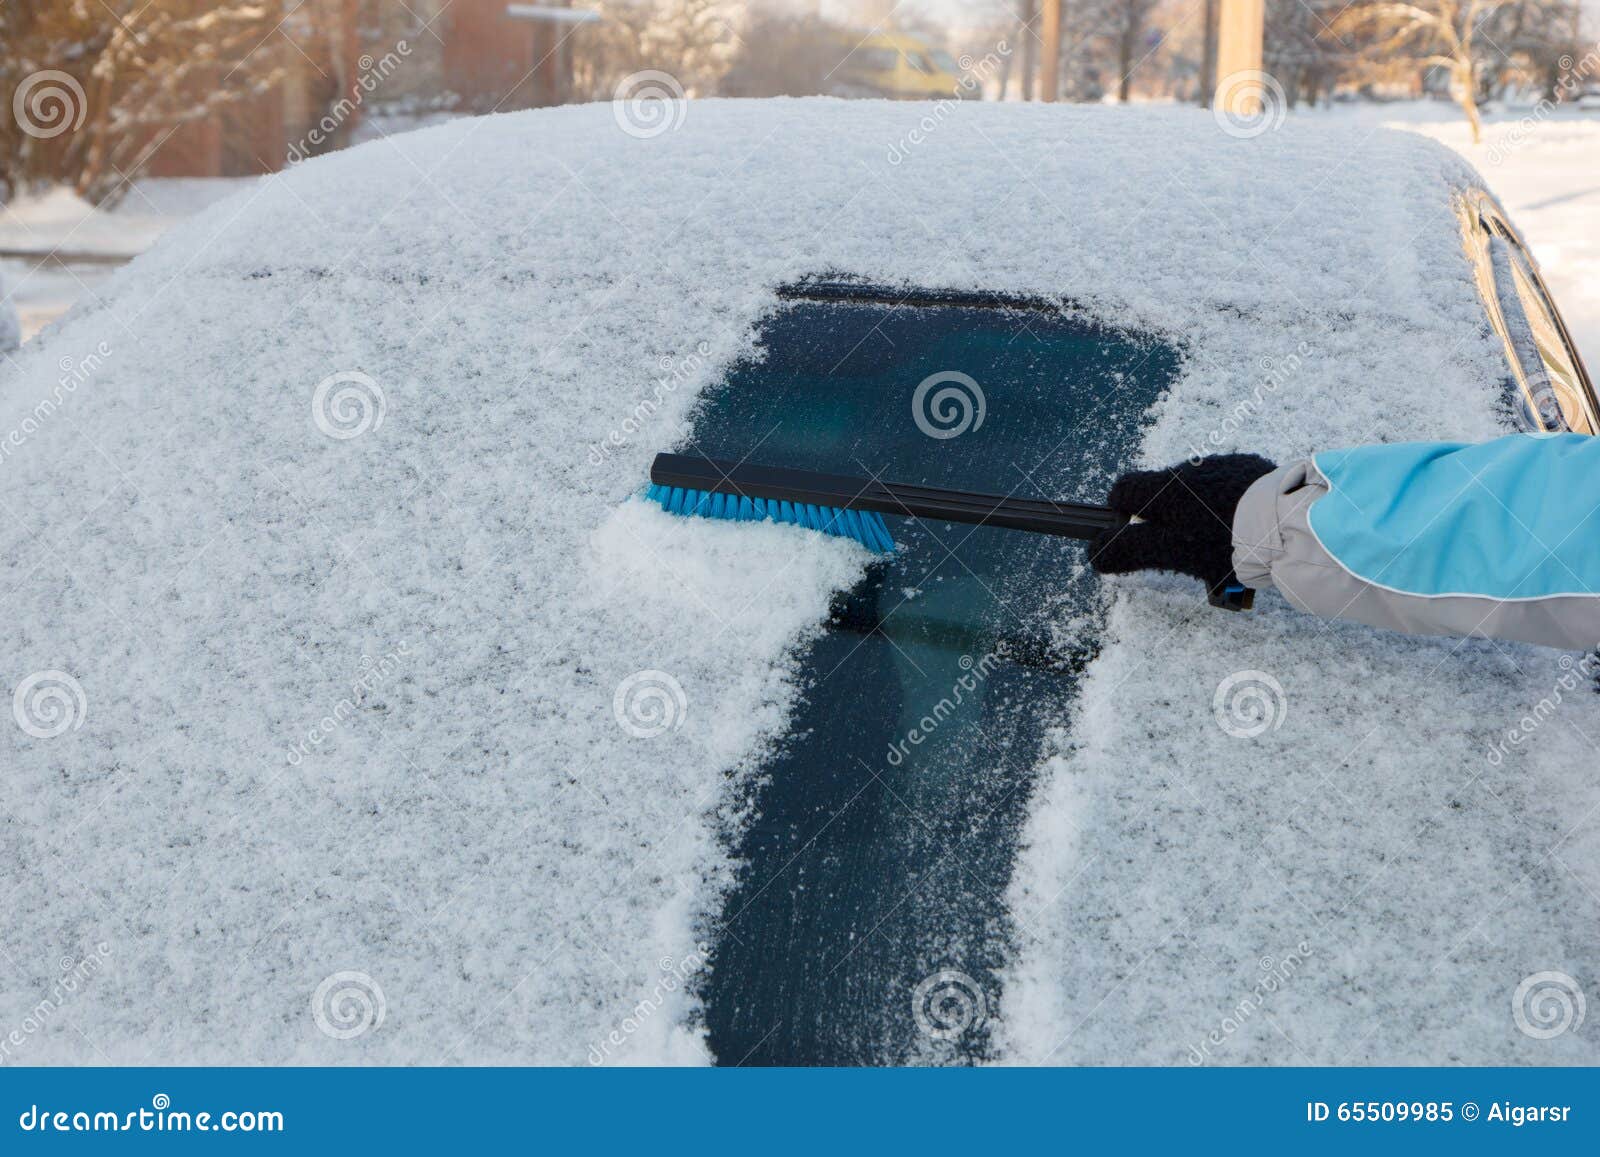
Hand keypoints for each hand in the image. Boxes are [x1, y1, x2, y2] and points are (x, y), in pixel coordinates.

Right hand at [1089, 454, 1276, 596]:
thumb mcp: (1171, 552)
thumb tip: (1095, 552)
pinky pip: (1225, 486)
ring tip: (1218, 543)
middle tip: (1181, 550)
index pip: (1123, 490)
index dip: (1119, 514)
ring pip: (1193, 491)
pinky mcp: (1252, 470)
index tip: (1131, 535)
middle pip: (1159, 493)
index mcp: (1165, 487)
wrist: (1290, 523)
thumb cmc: (1224, 541)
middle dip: (1162, 520)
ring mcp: (1223, 466)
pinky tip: (1241, 528)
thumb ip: (1128, 550)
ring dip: (1195, 513)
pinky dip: (1224, 505)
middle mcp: (1190, 469)